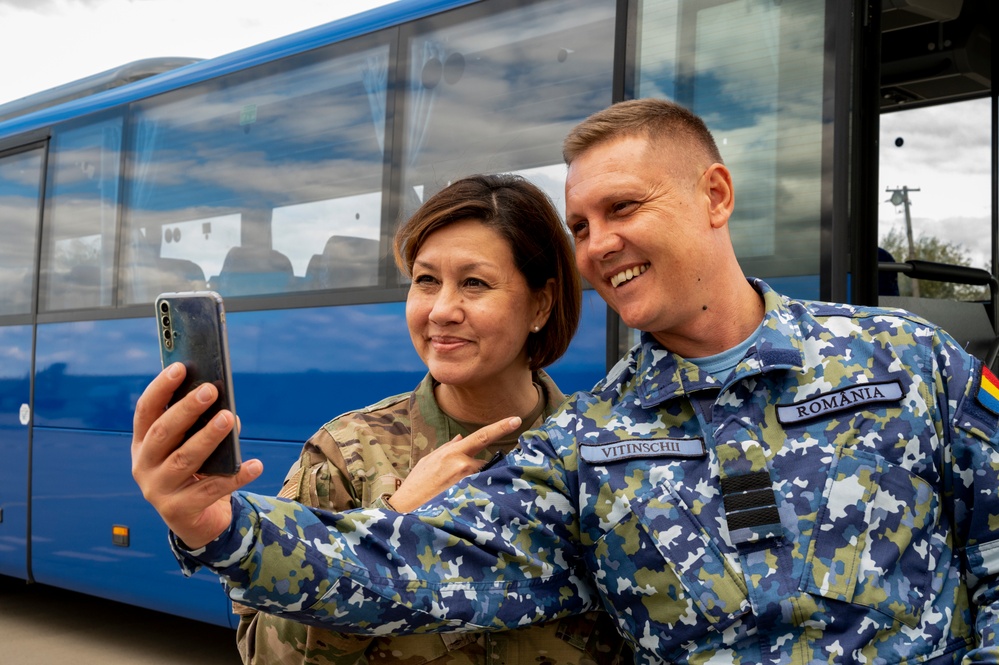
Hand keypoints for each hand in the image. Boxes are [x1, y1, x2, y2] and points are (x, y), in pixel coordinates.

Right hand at [131, 362, 262, 549]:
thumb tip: (226, 408)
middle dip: (187, 409)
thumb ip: (201, 428)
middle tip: (211, 390)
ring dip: (208, 437)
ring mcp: (158, 491)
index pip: (146, 411)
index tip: (181, 367)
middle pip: (163, 433)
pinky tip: (255, 465)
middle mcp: (143, 466)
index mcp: (142, 444)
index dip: (161, 388)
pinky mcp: (178, 511)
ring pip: (184, 459)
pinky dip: (235, 476)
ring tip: (228, 418)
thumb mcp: (192, 447)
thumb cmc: (196, 473)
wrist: (197, 522)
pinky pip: (211, 489)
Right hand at [388, 416, 521, 511]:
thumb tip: (460, 438)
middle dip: (478, 471)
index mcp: (452, 453)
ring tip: (453, 494)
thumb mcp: (428, 462)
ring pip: (481, 478)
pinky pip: (479, 491)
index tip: (516, 420)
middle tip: (459, 483)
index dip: (500, 427)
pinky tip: (459, 501)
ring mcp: (467, 482)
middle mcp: (462, 465)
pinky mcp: (468, 498)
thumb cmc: (416, 486)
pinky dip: (474, 494)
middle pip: (485, 462)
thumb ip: (446, 449)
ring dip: (475, 484)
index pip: (482, 436)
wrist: (406, 510)